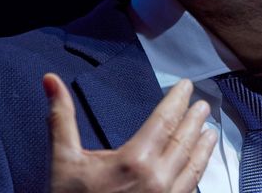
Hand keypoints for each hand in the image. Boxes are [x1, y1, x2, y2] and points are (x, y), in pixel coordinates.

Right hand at [43, 73, 216, 192]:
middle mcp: (157, 178)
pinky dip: (197, 172)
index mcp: (134, 160)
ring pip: (193, 166)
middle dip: (194, 119)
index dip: (177, 100)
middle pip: (183, 140)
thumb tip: (51, 81)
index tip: (186, 86)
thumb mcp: (64, 160)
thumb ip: (62, 118)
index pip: (164, 120)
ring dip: (203, 146)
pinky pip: (190, 187)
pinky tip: (199, 166)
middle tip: (203, 104)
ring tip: (210, 132)